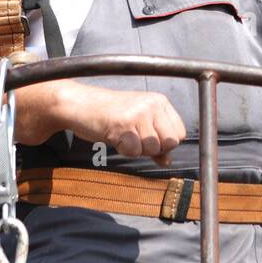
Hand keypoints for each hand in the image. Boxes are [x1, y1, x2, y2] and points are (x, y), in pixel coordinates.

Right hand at [59, 83, 185, 168]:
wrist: (81, 105)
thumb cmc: (110, 114)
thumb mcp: (138, 122)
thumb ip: (155, 140)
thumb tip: (168, 161)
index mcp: (160, 101)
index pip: (180, 132)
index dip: (166, 143)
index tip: (149, 138)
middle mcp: (153, 105)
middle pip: (171, 142)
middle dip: (154, 149)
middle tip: (135, 139)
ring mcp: (139, 113)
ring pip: (153, 148)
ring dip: (137, 150)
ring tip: (124, 136)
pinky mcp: (124, 124)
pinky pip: (134, 151)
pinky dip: (124, 150)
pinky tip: (115, 137)